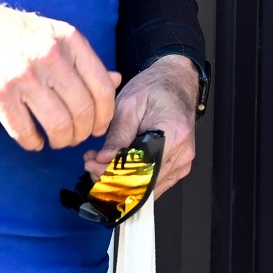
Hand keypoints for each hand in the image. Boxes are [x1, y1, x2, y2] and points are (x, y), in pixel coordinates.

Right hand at [0, 0, 119, 150]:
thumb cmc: (15, 35)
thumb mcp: (56, 36)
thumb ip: (84, 61)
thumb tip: (115, 81)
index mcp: (69, 40)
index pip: (102, 88)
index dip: (105, 115)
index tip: (99, 126)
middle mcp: (50, 56)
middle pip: (83, 110)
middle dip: (83, 132)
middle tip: (76, 137)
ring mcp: (23, 75)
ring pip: (58, 124)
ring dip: (61, 140)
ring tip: (57, 140)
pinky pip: (25, 131)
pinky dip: (33, 143)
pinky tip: (34, 141)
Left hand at [85, 55, 199, 193]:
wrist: (176, 83)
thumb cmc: (155, 88)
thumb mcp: (129, 104)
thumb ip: (117, 135)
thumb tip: (104, 160)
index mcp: (172, 134)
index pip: (140, 168)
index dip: (112, 172)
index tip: (92, 163)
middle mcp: (181, 153)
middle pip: (143, 182)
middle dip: (111, 178)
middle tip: (90, 163)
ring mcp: (182, 164)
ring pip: (146, 189)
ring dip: (119, 181)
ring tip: (99, 162)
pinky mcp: (177, 169)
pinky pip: (152, 185)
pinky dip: (131, 181)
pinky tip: (115, 167)